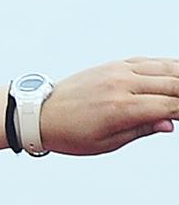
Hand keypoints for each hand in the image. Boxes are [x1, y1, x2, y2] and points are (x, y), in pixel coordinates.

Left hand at [35, 58, 178, 154]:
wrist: (39, 113)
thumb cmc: (69, 134)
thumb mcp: (105, 143)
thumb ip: (141, 130)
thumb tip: (170, 123)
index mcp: (121, 109)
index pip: (170, 106)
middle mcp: (122, 84)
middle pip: (173, 84)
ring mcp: (118, 71)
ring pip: (166, 67)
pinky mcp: (114, 64)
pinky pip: (149, 61)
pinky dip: (168, 66)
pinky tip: (176, 72)